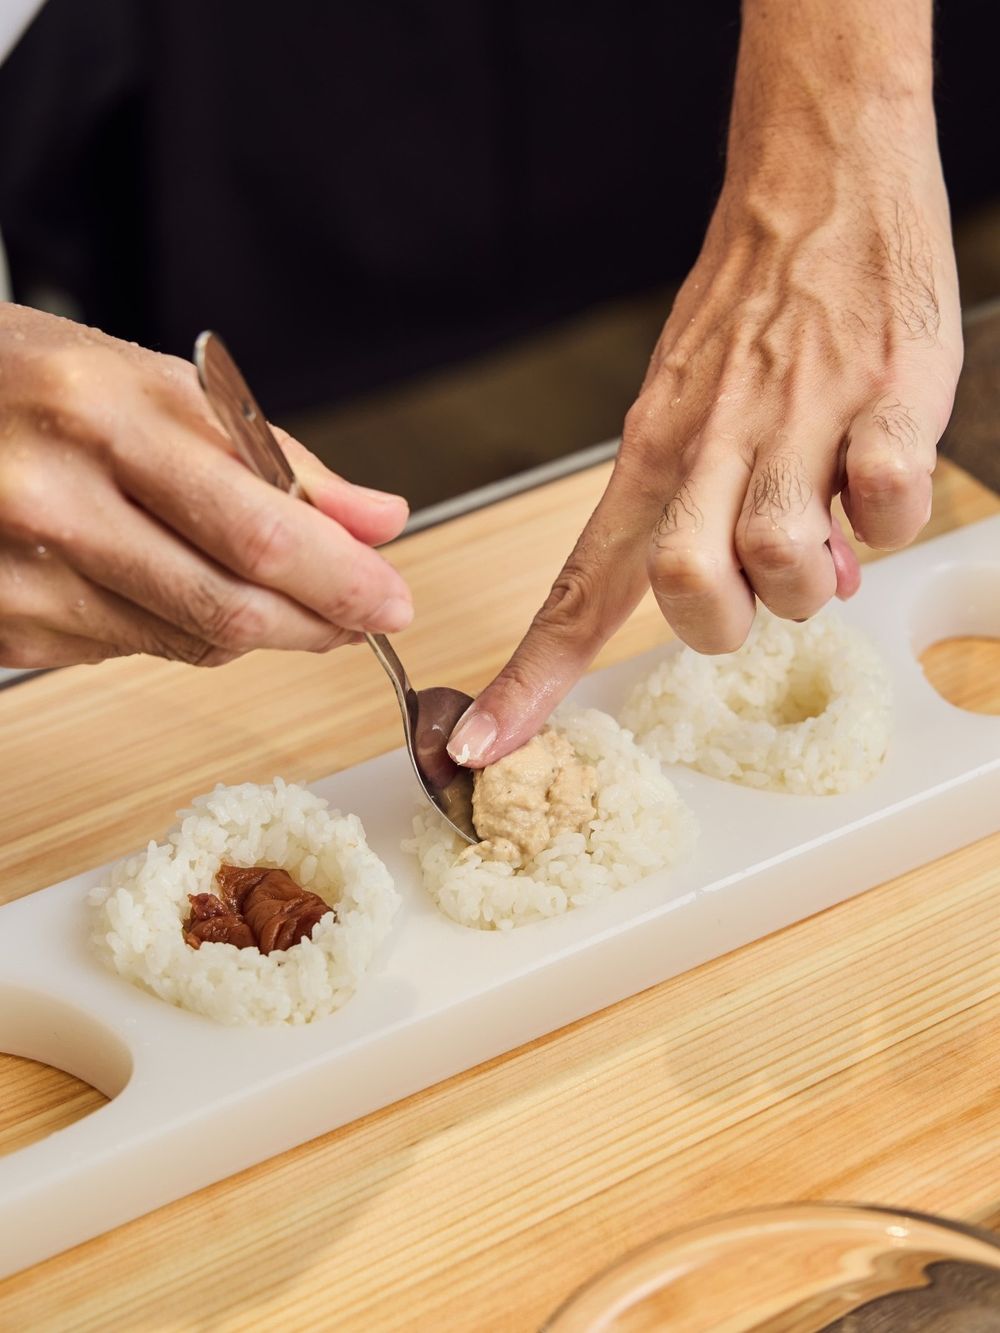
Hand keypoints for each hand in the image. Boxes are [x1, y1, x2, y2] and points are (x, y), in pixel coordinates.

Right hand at [0, 305, 411, 667]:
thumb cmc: (41, 386)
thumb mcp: (157, 385)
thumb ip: (277, 460)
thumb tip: (377, 521)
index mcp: (101, 415)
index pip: (258, 530)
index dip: (341, 580)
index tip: (390, 599)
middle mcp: (53, 500)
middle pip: (229, 604)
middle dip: (318, 622)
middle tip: (362, 619)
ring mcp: (23, 574)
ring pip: (189, 639)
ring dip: (255, 626)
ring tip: (272, 587)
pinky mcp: (6, 625)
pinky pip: (135, 648)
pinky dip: (182, 626)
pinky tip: (172, 581)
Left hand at [449, 20, 961, 766]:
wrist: (817, 173)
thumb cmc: (752, 302)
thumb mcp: (700, 400)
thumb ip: (723, 505)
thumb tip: (795, 589)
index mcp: (651, 454)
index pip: (578, 588)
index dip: (531, 677)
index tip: (482, 748)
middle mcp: (707, 447)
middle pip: (679, 591)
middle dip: (724, 619)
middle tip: (759, 575)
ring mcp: (793, 424)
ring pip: (782, 565)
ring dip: (818, 571)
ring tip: (831, 508)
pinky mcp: (881, 400)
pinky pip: (884, 505)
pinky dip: (890, 510)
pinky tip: (880, 463)